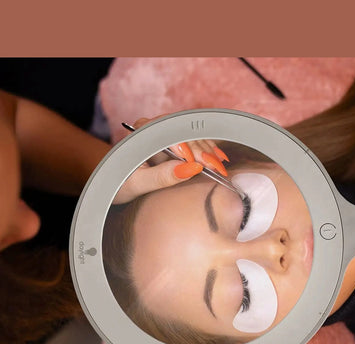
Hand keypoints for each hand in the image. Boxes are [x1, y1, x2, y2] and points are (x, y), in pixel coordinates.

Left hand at [112, 116, 229, 204]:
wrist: (112, 184)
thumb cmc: (119, 184)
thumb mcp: (138, 184)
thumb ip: (162, 177)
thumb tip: (191, 168)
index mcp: (141, 132)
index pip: (171, 134)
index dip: (189, 148)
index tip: (201, 164)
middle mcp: (154, 127)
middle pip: (186, 134)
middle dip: (203, 151)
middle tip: (217, 169)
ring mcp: (165, 133)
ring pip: (193, 136)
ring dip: (209, 150)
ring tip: (220, 167)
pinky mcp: (172, 142)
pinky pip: (194, 141)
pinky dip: (208, 150)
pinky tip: (220, 159)